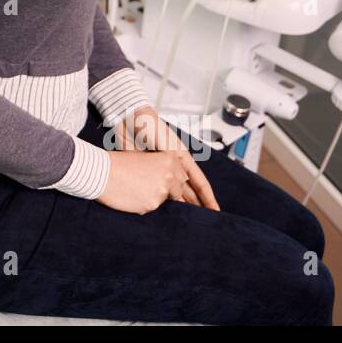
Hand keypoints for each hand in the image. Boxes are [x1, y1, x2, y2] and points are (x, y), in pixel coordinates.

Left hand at [105, 105, 220, 211]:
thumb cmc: (149, 126)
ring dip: (177, 205)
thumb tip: (180, 188)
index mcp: (182, 156)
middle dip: (194, 205)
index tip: (215, 212)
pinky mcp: (145, 171)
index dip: (207, 198)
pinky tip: (160, 210)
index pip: (199, 182)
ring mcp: (159, 168)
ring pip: (172, 192)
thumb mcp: (167, 148)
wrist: (127, 119)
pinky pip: (155, 189)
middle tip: (199, 223)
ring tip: (183, 221)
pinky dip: (158, 199)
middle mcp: (173, 164)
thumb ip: (174, 168)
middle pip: (187, 190)